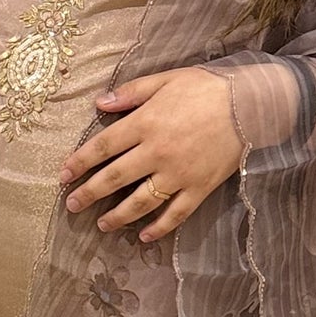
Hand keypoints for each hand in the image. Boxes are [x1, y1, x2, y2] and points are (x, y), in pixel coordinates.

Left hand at [59, 66, 239, 241]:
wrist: (251, 104)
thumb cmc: (207, 87)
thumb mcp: (166, 79)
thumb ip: (131, 92)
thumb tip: (100, 103)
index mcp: (145, 123)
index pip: (103, 146)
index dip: (80, 162)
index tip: (63, 175)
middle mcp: (157, 152)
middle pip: (115, 177)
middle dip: (89, 193)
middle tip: (71, 205)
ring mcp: (178, 174)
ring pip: (140, 201)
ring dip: (118, 216)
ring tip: (101, 224)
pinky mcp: (199, 187)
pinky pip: (176, 213)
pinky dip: (159, 228)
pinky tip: (144, 237)